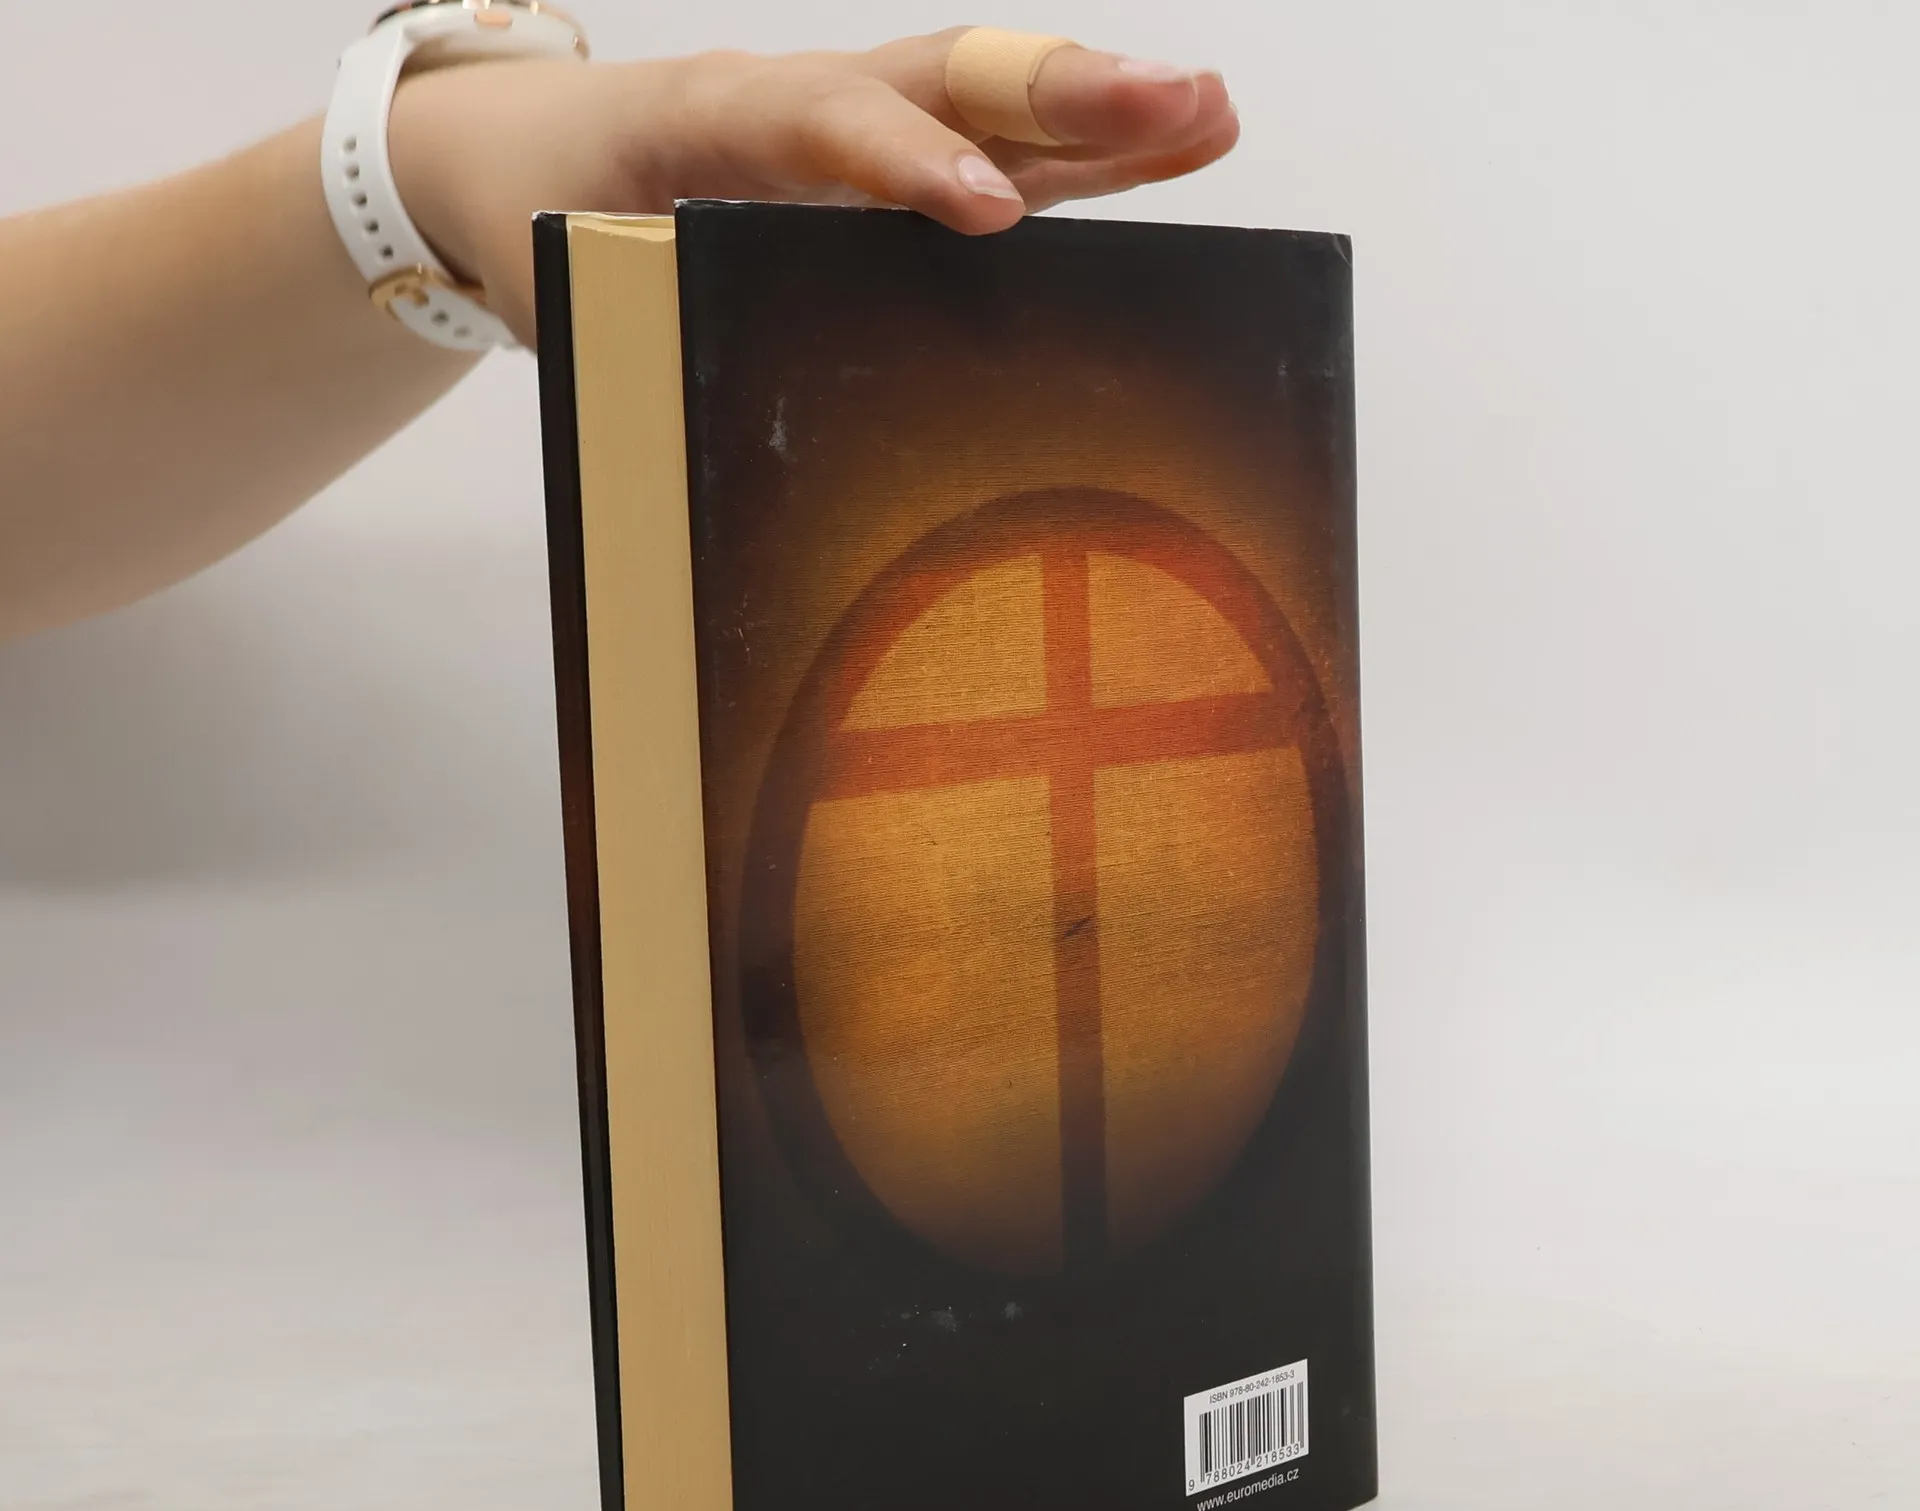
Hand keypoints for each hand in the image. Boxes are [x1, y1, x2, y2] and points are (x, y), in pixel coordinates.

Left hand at [388, 27, 1237, 343]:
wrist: (508, 152)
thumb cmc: (536, 217)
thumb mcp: (565, 282)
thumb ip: (637, 332)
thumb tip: (704, 450)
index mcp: (707, 117)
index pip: (822, 122)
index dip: (905, 163)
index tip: (989, 215)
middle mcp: (800, 104)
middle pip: (945, 82)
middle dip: (1066, 98)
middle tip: (1182, 103)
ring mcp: (852, 125)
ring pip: (990, 107)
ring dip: (1103, 116)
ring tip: (1212, 115)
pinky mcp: (879, 161)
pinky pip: (990, 148)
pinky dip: (1081, 157)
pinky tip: (1171, 151)